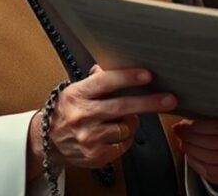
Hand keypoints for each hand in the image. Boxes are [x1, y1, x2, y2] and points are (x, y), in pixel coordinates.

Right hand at [26, 65, 176, 178]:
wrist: (48, 140)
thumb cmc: (68, 111)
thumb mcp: (77, 90)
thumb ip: (98, 78)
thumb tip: (118, 61)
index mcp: (78, 94)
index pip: (106, 82)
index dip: (128, 77)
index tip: (147, 75)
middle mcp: (81, 116)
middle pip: (122, 107)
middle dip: (149, 102)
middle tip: (169, 99)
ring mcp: (88, 137)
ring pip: (126, 127)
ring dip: (130, 122)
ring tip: (118, 119)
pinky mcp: (95, 155)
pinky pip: (124, 144)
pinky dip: (124, 138)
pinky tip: (113, 134)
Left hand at [173, 118, 217, 184]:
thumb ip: (206, 114)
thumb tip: (180, 120)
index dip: (203, 127)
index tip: (184, 124)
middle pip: (216, 143)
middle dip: (193, 137)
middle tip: (180, 132)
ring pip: (212, 157)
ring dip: (192, 149)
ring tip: (183, 142)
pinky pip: (210, 171)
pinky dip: (196, 163)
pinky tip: (189, 155)